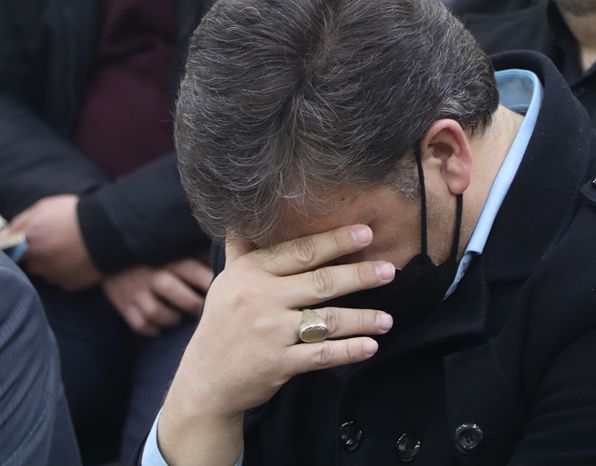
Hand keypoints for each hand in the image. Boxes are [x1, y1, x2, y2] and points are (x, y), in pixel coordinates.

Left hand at [8, 194, 102, 290]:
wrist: (108, 230)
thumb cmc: (75, 214)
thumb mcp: (44, 207)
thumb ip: (19, 223)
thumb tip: (1, 237)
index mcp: (28, 242)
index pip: (10, 250)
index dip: (17, 246)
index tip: (24, 242)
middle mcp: (37, 262)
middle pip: (29, 262)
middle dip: (37, 254)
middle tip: (54, 242)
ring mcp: (53, 276)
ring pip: (46, 272)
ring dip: (52, 264)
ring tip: (69, 251)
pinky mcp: (69, 285)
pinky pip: (63, 280)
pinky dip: (67, 272)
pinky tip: (78, 259)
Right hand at [103, 259, 212, 335]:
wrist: (112, 253)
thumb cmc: (157, 254)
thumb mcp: (176, 249)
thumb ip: (199, 255)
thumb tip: (228, 263)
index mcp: (168, 259)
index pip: (191, 269)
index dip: (208, 281)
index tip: (223, 289)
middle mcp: (152, 275)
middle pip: (173, 291)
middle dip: (192, 303)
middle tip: (203, 310)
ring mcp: (136, 291)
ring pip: (155, 312)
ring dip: (172, 319)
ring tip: (180, 317)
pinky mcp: (124, 305)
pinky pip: (140, 324)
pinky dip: (154, 329)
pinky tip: (163, 327)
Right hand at [158, 225, 394, 465]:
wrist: (206, 380)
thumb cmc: (222, 326)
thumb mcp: (226, 282)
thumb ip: (242, 250)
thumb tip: (244, 216)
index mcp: (250, 272)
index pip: (300, 251)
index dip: (335, 241)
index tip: (365, 234)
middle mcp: (260, 298)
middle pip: (321, 281)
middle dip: (359, 275)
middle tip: (389, 269)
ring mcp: (270, 332)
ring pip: (327, 319)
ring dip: (363, 318)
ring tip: (387, 318)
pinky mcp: (278, 363)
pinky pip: (322, 354)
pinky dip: (349, 351)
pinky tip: (370, 346)